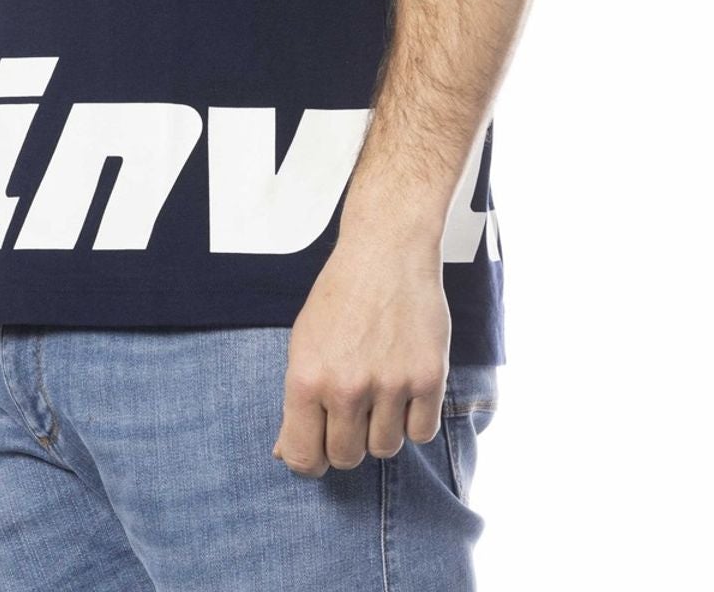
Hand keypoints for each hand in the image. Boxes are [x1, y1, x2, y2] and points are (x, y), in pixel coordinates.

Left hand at [272, 236, 451, 476]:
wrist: (386, 252)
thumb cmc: (339, 296)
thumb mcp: (303, 344)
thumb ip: (296, 402)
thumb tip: (284, 454)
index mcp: (307, 378)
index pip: (303, 458)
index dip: (309, 461)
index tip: (318, 448)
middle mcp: (347, 387)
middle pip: (346, 458)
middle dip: (347, 441)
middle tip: (351, 410)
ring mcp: (391, 385)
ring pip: (385, 449)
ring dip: (381, 430)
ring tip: (379, 391)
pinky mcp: (429, 378)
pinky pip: (422, 433)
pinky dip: (414, 420)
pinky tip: (405, 389)